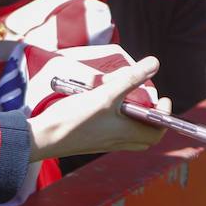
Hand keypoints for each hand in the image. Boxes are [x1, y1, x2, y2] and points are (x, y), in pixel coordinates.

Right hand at [27, 57, 168, 160]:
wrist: (41, 138)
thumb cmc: (74, 118)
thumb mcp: (105, 94)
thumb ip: (130, 78)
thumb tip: (155, 63)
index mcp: (125, 134)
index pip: (156, 133)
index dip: (164, 117)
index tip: (163, 98)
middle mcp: (117, 142)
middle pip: (144, 134)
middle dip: (149, 116)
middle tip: (146, 99)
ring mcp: (103, 142)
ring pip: (128, 132)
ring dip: (131, 115)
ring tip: (124, 95)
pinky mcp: (91, 139)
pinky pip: (112, 131)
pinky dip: (116, 116)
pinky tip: (103, 99)